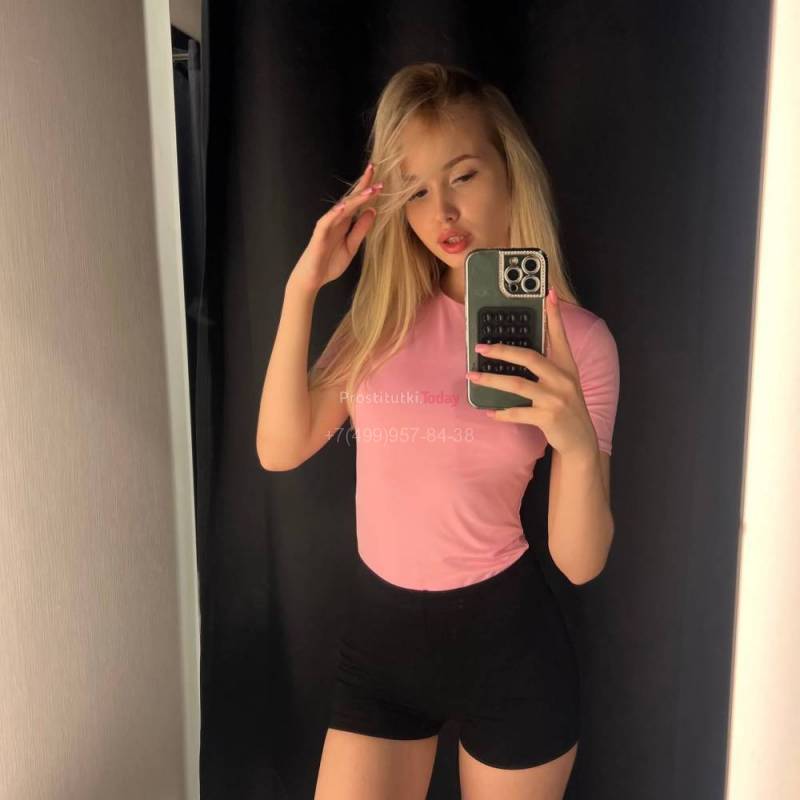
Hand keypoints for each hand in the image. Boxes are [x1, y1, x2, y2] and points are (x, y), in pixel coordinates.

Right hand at [290, 162, 381, 292]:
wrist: (312, 279)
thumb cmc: (329, 262)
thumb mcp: (352, 246)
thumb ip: (361, 230)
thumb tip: (372, 211)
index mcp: (344, 222)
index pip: (357, 202)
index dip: (367, 189)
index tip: (380, 177)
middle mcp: (335, 220)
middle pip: (350, 199)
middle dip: (362, 185)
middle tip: (374, 169)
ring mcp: (326, 226)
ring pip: (341, 208)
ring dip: (355, 198)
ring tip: (369, 190)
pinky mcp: (319, 236)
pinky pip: (326, 222)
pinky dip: (334, 213)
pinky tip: (343, 206)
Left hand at [466, 288, 597, 458]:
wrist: (580, 440)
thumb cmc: (566, 407)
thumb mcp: (564, 382)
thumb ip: (548, 364)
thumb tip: (521, 351)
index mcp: (567, 366)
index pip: (559, 335)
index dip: (554, 314)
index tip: (547, 292)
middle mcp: (563, 378)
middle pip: (529, 357)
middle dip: (502, 350)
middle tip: (480, 347)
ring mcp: (556, 398)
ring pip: (517, 384)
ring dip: (491, 380)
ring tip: (472, 376)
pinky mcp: (548, 417)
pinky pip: (518, 412)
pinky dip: (502, 413)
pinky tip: (490, 411)